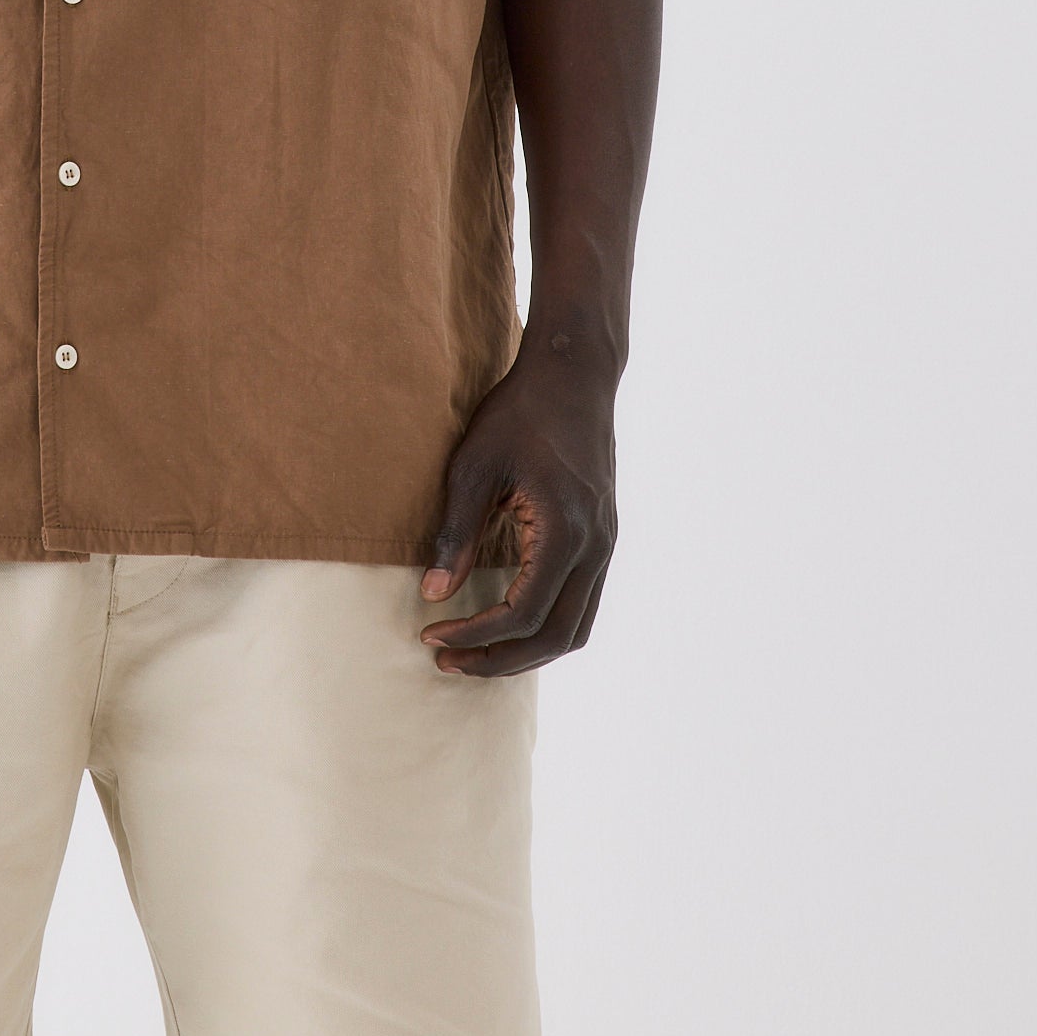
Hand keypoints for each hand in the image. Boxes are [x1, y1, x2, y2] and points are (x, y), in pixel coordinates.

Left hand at [418, 340, 618, 676]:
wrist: (573, 373)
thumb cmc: (518, 412)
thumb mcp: (473, 466)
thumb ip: (457, 533)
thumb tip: (432, 594)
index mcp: (565, 530)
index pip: (522, 613)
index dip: (474, 635)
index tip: (430, 635)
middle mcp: (596, 546)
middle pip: (555, 637)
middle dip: (500, 659)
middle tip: (447, 661)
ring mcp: (606, 545)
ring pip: (575, 629)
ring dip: (525, 651)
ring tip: (474, 652)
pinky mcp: (603, 539)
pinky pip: (581, 605)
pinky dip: (545, 627)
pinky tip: (505, 621)